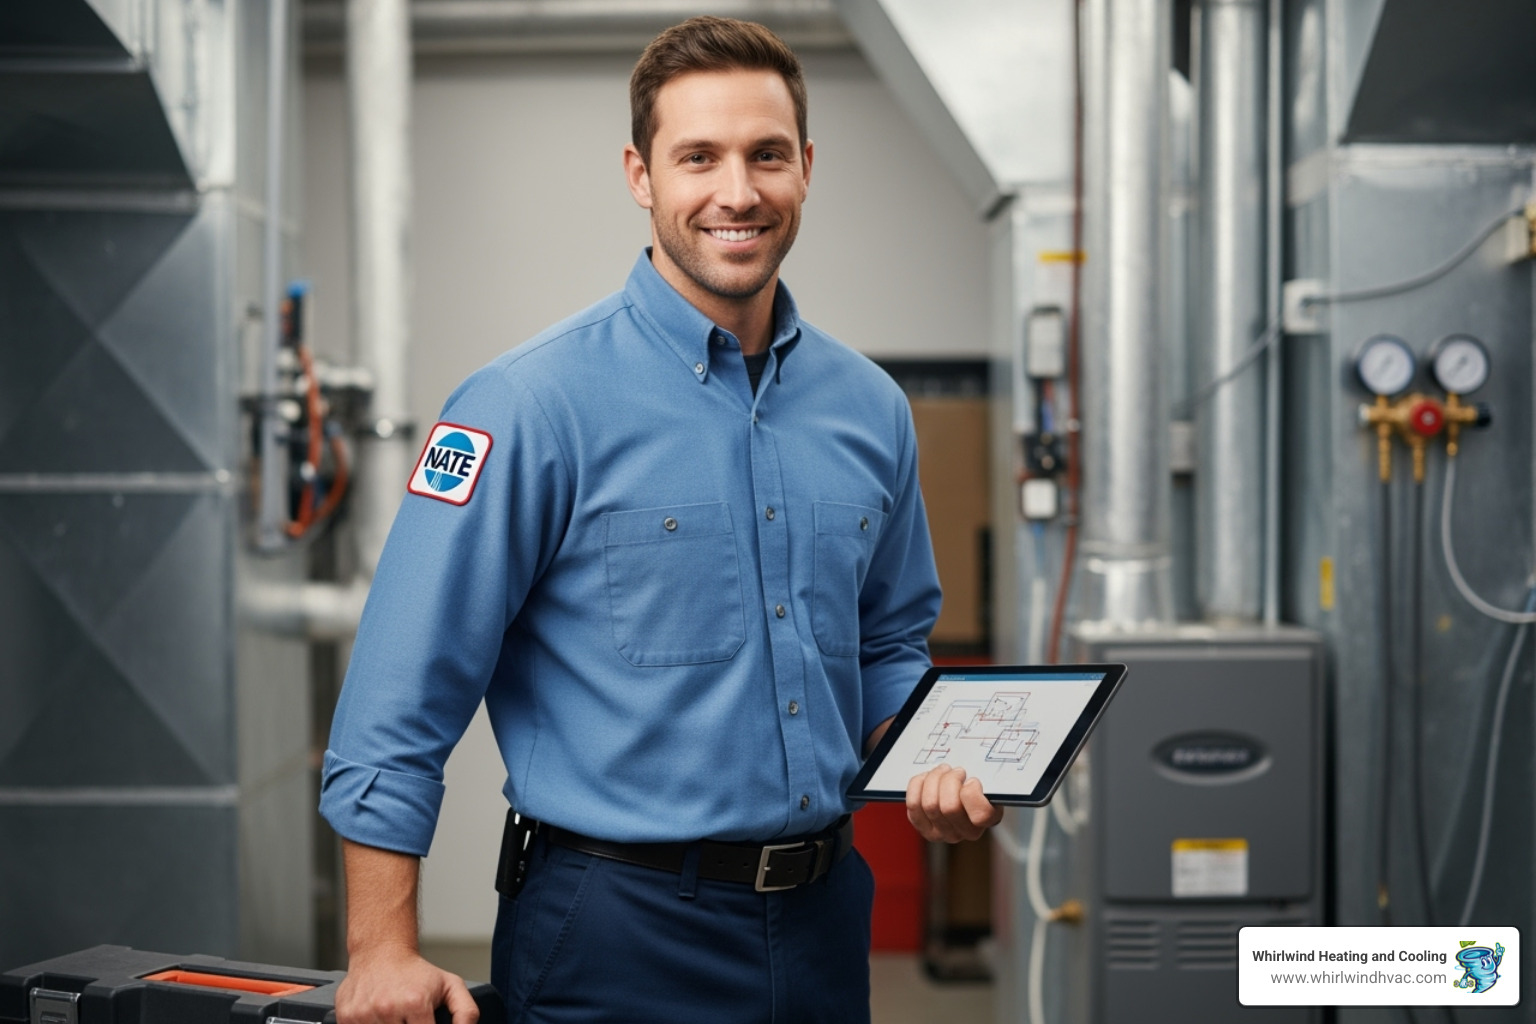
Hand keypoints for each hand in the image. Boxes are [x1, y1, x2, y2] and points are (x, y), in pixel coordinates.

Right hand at [335, 945, 478, 1023]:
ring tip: (396, 1018)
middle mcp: (388, 1009)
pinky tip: (378, 1019)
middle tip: (409, 1020)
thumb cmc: (416, 973)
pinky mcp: (346, 1017)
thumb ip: (465, 1013)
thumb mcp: (450, 986)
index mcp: (415, 1003)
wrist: (380, 952)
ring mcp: (364, 1014)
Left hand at [906, 763, 1003, 842]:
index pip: (980, 815)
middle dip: (950, 780)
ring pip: (930, 804)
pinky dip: (917, 785)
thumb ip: (986, 778)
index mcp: (987, 821)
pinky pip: (914, 804)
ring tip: (941, 771)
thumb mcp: (990, 781)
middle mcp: (964, 832)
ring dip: (933, 780)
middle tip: (955, 771)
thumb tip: (973, 774)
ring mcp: (942, 833)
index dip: (972, 794)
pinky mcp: (922, 827)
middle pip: (950, 807)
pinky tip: (926, 778)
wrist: (961, 796)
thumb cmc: (977, 786)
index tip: (971, 780)